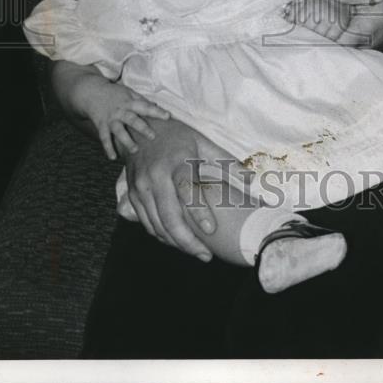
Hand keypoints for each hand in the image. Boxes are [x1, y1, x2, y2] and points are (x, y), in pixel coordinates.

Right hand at [70, 72, 170, 160]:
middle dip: (142, 128)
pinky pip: (104, 138)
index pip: (145, 106)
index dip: (156, 111)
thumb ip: (142, 100)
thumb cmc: (115, 93)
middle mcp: (120, 111)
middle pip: (132, 120)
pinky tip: (113, 158)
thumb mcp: (128, 92)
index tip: (167, 116)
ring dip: (126, 141)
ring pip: (118, 131)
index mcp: (129, 102)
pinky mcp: (101, 125)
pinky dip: (108, 148)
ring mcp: (110, 119)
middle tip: (153, 136)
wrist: (91, 92)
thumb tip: (157, 106)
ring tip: (135, 150)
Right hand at [121, 118, 224, 260]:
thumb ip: (225, 161)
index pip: (186, 190)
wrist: (138, 127)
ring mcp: (141, 187)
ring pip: (156, 224)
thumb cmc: (175, 135)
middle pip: (169, 216)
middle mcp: (155, 177)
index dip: (198, 212)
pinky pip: (146, 222)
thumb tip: (250, 179)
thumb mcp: (201, 141)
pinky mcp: (132, 195)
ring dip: (175, 243)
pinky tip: (176, 242)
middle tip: (205, 255)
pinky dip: (160, 235)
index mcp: (175, 162)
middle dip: (187, 241)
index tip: (211, 231)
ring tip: (196, 252)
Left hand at [287, 0, 382, 50]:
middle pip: (319, 37)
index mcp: (356, 34)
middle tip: (284, 13)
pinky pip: (333, 42)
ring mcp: (355, 51)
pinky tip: (309, 26)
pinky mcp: (356, 50)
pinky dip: (319, 33)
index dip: (304, 15)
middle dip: (302, 24)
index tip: (288, 8)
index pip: (322, 26)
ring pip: (325, 42)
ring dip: (308, 29)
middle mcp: (354, 47)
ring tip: (291, 18)